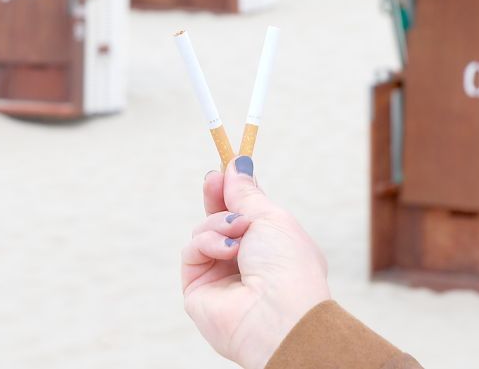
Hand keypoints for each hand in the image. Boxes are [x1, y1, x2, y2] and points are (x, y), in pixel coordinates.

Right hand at [181, 156, 330, 368]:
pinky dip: (206, 244)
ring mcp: (220, 276)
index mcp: (271, 247)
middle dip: (215, 198)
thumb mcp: (271, 217)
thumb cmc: (287, 266)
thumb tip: (236, 165)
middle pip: (219, 220)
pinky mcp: (198, 289)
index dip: (233, 190)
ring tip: (237, 234)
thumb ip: (246, 192)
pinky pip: (192, 251)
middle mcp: (245, 262)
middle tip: (213, 180)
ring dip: (218, 224)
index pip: (245, 213)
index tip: (226, 166)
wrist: (278, 314)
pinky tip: (226, 251)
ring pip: (203, 231)